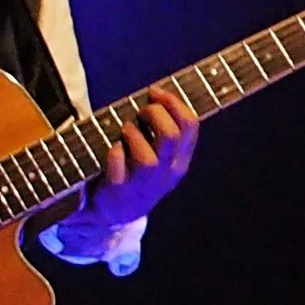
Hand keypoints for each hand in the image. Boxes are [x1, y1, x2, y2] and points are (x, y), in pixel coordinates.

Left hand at [69, 86, 199, 227]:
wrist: (116, 212)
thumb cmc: (138, 173)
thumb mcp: (162, 156)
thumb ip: (165, 130)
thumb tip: (157, 94)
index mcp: (181, 160)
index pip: (190, 124)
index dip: (173, 101)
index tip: (155, 92)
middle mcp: (167, 173)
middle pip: (170, 135)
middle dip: (153, 114)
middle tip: (140, 112)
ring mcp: (143, 185)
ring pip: (147, 157)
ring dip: (133, 134)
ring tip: (125, 132)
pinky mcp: (119, 190)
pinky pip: (117, 166)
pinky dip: (114, 153)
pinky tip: (113, 150)